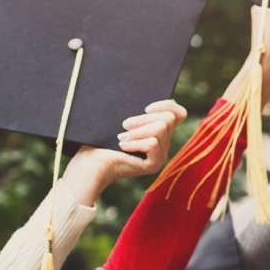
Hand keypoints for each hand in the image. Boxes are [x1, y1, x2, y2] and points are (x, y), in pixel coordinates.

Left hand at [61, 99, 187, 206]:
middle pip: (168, 119)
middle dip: (144, 118)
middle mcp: (164, 144)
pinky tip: (122, 146)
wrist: (89, 165)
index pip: (180, 114)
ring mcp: (161, 155)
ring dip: (138, 131)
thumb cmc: (100, 142)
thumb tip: (149, 104)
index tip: (146, 107)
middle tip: (124, 125)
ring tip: (121, 137)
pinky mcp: (154, 164)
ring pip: (161, 129)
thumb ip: (139, 114)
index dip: (167, 105)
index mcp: (159, 132)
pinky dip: (135, 142)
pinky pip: (153, 144)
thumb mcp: (122, 122)